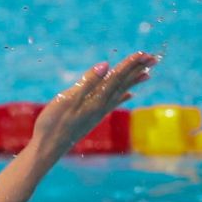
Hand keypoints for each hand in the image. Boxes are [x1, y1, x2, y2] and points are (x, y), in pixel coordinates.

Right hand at [30, 52, 158, 159]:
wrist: (48, 148)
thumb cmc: (53, 124)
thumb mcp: (67, 99)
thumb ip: (87, 82)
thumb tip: (106, 66)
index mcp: (96, 98)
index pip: (117, 77)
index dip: (130, 64)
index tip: (143, 53)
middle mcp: (102, 105)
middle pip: (123, 84)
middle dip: (137, 70)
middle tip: (153, 59)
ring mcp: (98, 112)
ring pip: (120, 93)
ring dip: (133, 82)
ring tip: (147, 74)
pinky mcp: (93, 118)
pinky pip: (113, 104)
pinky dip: (122, 97)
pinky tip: (130, 96)